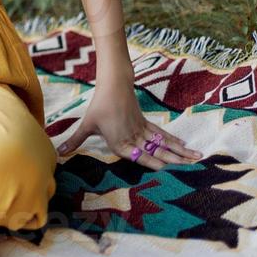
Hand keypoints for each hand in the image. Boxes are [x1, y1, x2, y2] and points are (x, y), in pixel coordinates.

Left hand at [56, 82, 203, 168]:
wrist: (112, 86)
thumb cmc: (98, 107)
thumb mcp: (86, 125)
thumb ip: (75, 140)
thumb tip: (58, 152)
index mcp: (120, 142)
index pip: (139, 156)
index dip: (153, 163)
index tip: (168, 171)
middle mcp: (134, 138)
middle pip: (157, 150)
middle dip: (174, 160)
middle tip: (192, 168)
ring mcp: (142, 130)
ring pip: (163, 143)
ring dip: (180, 151)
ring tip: (197, 158)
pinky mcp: (146, 123)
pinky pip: (162, 134)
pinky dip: (174, 141)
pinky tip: (185, 147)